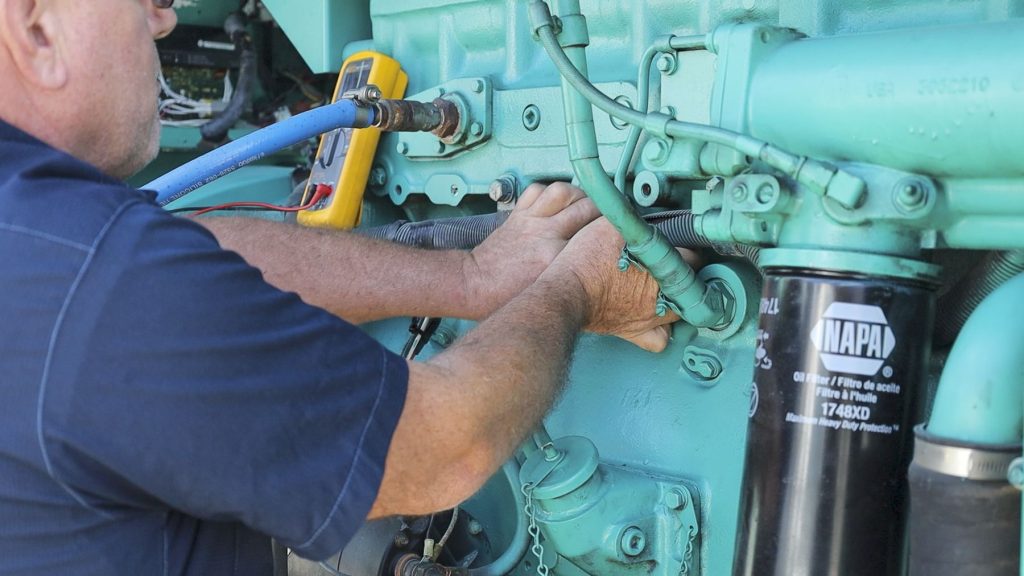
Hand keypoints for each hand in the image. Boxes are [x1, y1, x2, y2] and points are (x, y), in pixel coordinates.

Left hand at [464, 182, 599, 317]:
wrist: (475, 285)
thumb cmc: (509, 295)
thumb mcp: (550, 290)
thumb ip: (574, 273)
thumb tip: (594, 263)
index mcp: (556, 256)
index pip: (595, 233)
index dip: (611, 229)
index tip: (620, 229)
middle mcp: (546, 233)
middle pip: (586, 206)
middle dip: (602, 206)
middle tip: (607, 212)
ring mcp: (530, 220)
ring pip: (562, 191)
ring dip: (577, 193)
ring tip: (582, 202)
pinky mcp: (517, 214)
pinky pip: (537, 190)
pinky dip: (548, 191)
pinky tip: (554, 202)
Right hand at [542, 218, 699, 352]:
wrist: (566, 293)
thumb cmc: (585, 263)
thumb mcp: (609, 226)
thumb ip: (631, 220)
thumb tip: (636, 215)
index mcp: (661, 267)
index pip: (693, 257)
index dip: (689, 247)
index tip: (682, 243)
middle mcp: (661, 295)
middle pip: (694, 285)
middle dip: (688, 274)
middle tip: (676, 265)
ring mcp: (650, 316)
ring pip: (683, 312)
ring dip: (681, 301)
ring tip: (671, 291)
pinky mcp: (634, 332)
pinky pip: (660, 340)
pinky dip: (663, 332)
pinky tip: (659, 321)